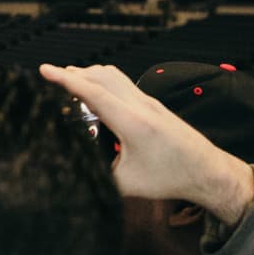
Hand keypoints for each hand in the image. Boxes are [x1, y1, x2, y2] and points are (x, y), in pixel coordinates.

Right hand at [40, 64, 253, 224]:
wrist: (208, 171)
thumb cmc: (172, 178)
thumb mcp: (128, 184)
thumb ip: (99, 176)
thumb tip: (74, 174)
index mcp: (133, 123)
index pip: (93, 93)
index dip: (65, 80)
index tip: (45, 69)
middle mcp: (141, 106)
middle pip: (101, 76)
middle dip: (73, 73)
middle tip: (51, 75)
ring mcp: (149, 102)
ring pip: (114, 76)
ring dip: (89, 74)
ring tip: (70, 81)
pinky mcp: (153, 105)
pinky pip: (123, 83)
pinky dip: (103, 81)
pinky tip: (97, 93)